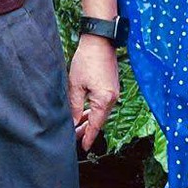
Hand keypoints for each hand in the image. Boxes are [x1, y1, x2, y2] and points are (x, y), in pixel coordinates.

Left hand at [69, 34, 120, 151]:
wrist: (100, 41)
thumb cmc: (86, 60)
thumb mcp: (75, 85)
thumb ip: (75, 106)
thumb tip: (73, 122)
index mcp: (104, 100)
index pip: (96, 125)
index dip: (88, 137)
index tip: (83, 147)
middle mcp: (113, 98)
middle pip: (99, 120)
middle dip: (87, 129)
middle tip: (75, 137)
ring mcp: (114, 93)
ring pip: (101, 112)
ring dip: (90, 120)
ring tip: (78, 126)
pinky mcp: (112, 87)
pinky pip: (103, 104)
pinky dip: (94, 110)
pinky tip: (85, 112)